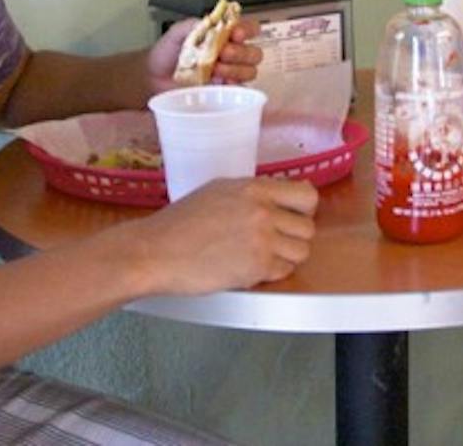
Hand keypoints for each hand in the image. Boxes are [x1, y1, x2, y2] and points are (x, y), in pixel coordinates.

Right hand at [122, 177, 319, 294]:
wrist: (155, 251)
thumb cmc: (179, 222)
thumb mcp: (219, 191)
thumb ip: (253, 194)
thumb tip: (278, 198)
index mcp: (255, 188)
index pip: (307, 196)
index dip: (304, 210)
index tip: (294, 217)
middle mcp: (263, 211)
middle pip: (307, 228)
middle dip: (294, 237)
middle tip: (275, 242)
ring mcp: (262, 240)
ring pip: (301, 252)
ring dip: (286, 257)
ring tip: (263, 257)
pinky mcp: (256, 267)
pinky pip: (284, 272)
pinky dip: (271, 274)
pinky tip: (251, 268)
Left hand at [146, 14, 263, 85]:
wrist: (152, 76)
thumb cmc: (167, 52)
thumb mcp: (178, 32)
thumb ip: (195, 24)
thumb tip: (211, 23)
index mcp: (225, 35)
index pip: (250, 29)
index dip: (249, 30)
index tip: (236, 34)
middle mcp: (232, 54)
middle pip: (255, 53)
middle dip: (241, 52)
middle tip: (222, 53)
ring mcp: (229, 73)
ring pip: (250, 71)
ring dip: (235, 69)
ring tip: (215, 69)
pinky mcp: (224, 92)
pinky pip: (240, 90)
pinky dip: (234, 86)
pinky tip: (222, 83)